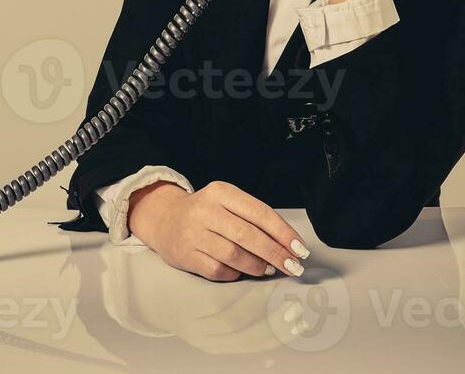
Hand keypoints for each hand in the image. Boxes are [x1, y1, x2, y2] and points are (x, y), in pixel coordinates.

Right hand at [126, 179, 310, 280]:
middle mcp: (205, 210)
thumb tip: (286, 247)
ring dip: (257, 266)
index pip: (259, 212)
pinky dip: (235, 274)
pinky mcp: (186, 255)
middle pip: (248, 235)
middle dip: (275, 254)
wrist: (164, 219)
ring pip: (234, 255)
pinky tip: (241, 272)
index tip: (300, 249)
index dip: (283, 233)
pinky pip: (218, 270)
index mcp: (221, 192)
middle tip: (293, 266)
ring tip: (267, 269)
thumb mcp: (227, 202)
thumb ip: (253, 219)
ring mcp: (193, 233)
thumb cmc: (206, 213)